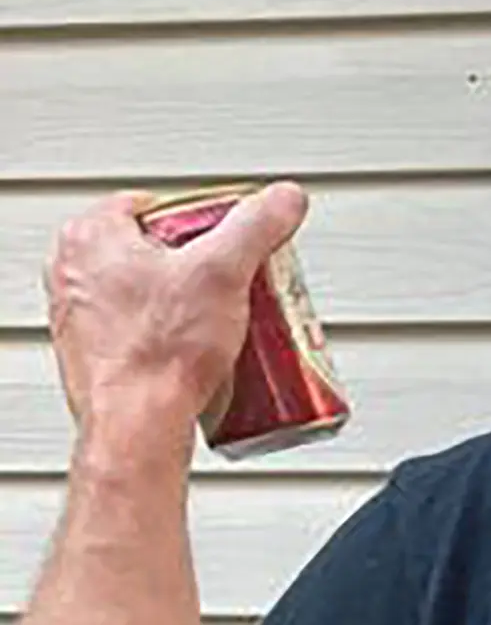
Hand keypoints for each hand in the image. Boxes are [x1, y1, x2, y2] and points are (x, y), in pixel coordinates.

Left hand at [45, 184, 308, 466]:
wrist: (136, 426)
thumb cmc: (161, 353)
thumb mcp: (224, 272)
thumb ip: (258, 225)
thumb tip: (285, 199)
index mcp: (91, 234)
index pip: (160, 208)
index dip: (206, 227)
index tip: (231, 251)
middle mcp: (72, 271)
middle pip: (156, 253)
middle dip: (200, 271)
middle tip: (235, 291)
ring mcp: (76, 316)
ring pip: (145, 295)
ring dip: (185, 307)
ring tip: (221, 326)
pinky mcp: (89, 356)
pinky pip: (135, 333)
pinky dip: (165, 339)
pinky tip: (194, 355)